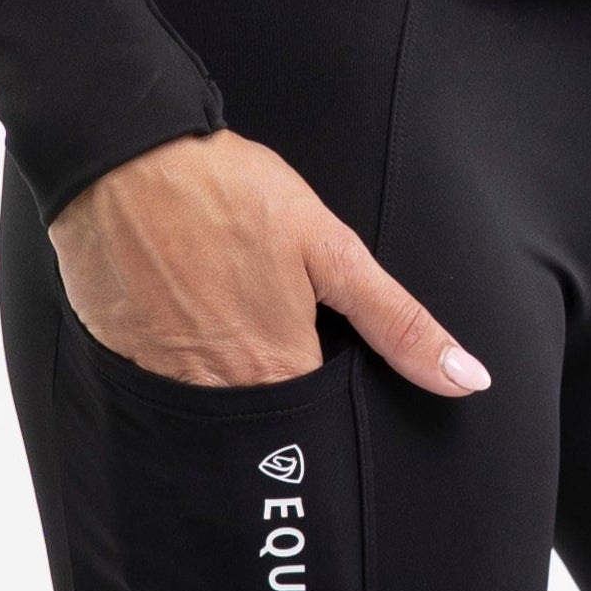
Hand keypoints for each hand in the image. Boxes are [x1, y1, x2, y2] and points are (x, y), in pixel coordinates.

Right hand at [46, 126, 493, 396]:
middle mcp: (221, 398)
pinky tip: (179, 314)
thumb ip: (396, 320)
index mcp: (278, 373)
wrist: (122, 161)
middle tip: (263, 323)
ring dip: (222, 383)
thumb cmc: (227, 192)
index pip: (319, 426)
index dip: (327, 397)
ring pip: (211, 415)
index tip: (319, 357)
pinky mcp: (124, 367)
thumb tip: (468, 379)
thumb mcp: (328, 247)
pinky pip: (160, 394)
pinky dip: (175, 367)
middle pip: (262, 428)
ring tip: (221, 313)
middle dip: (272, 397)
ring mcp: (166, 387)